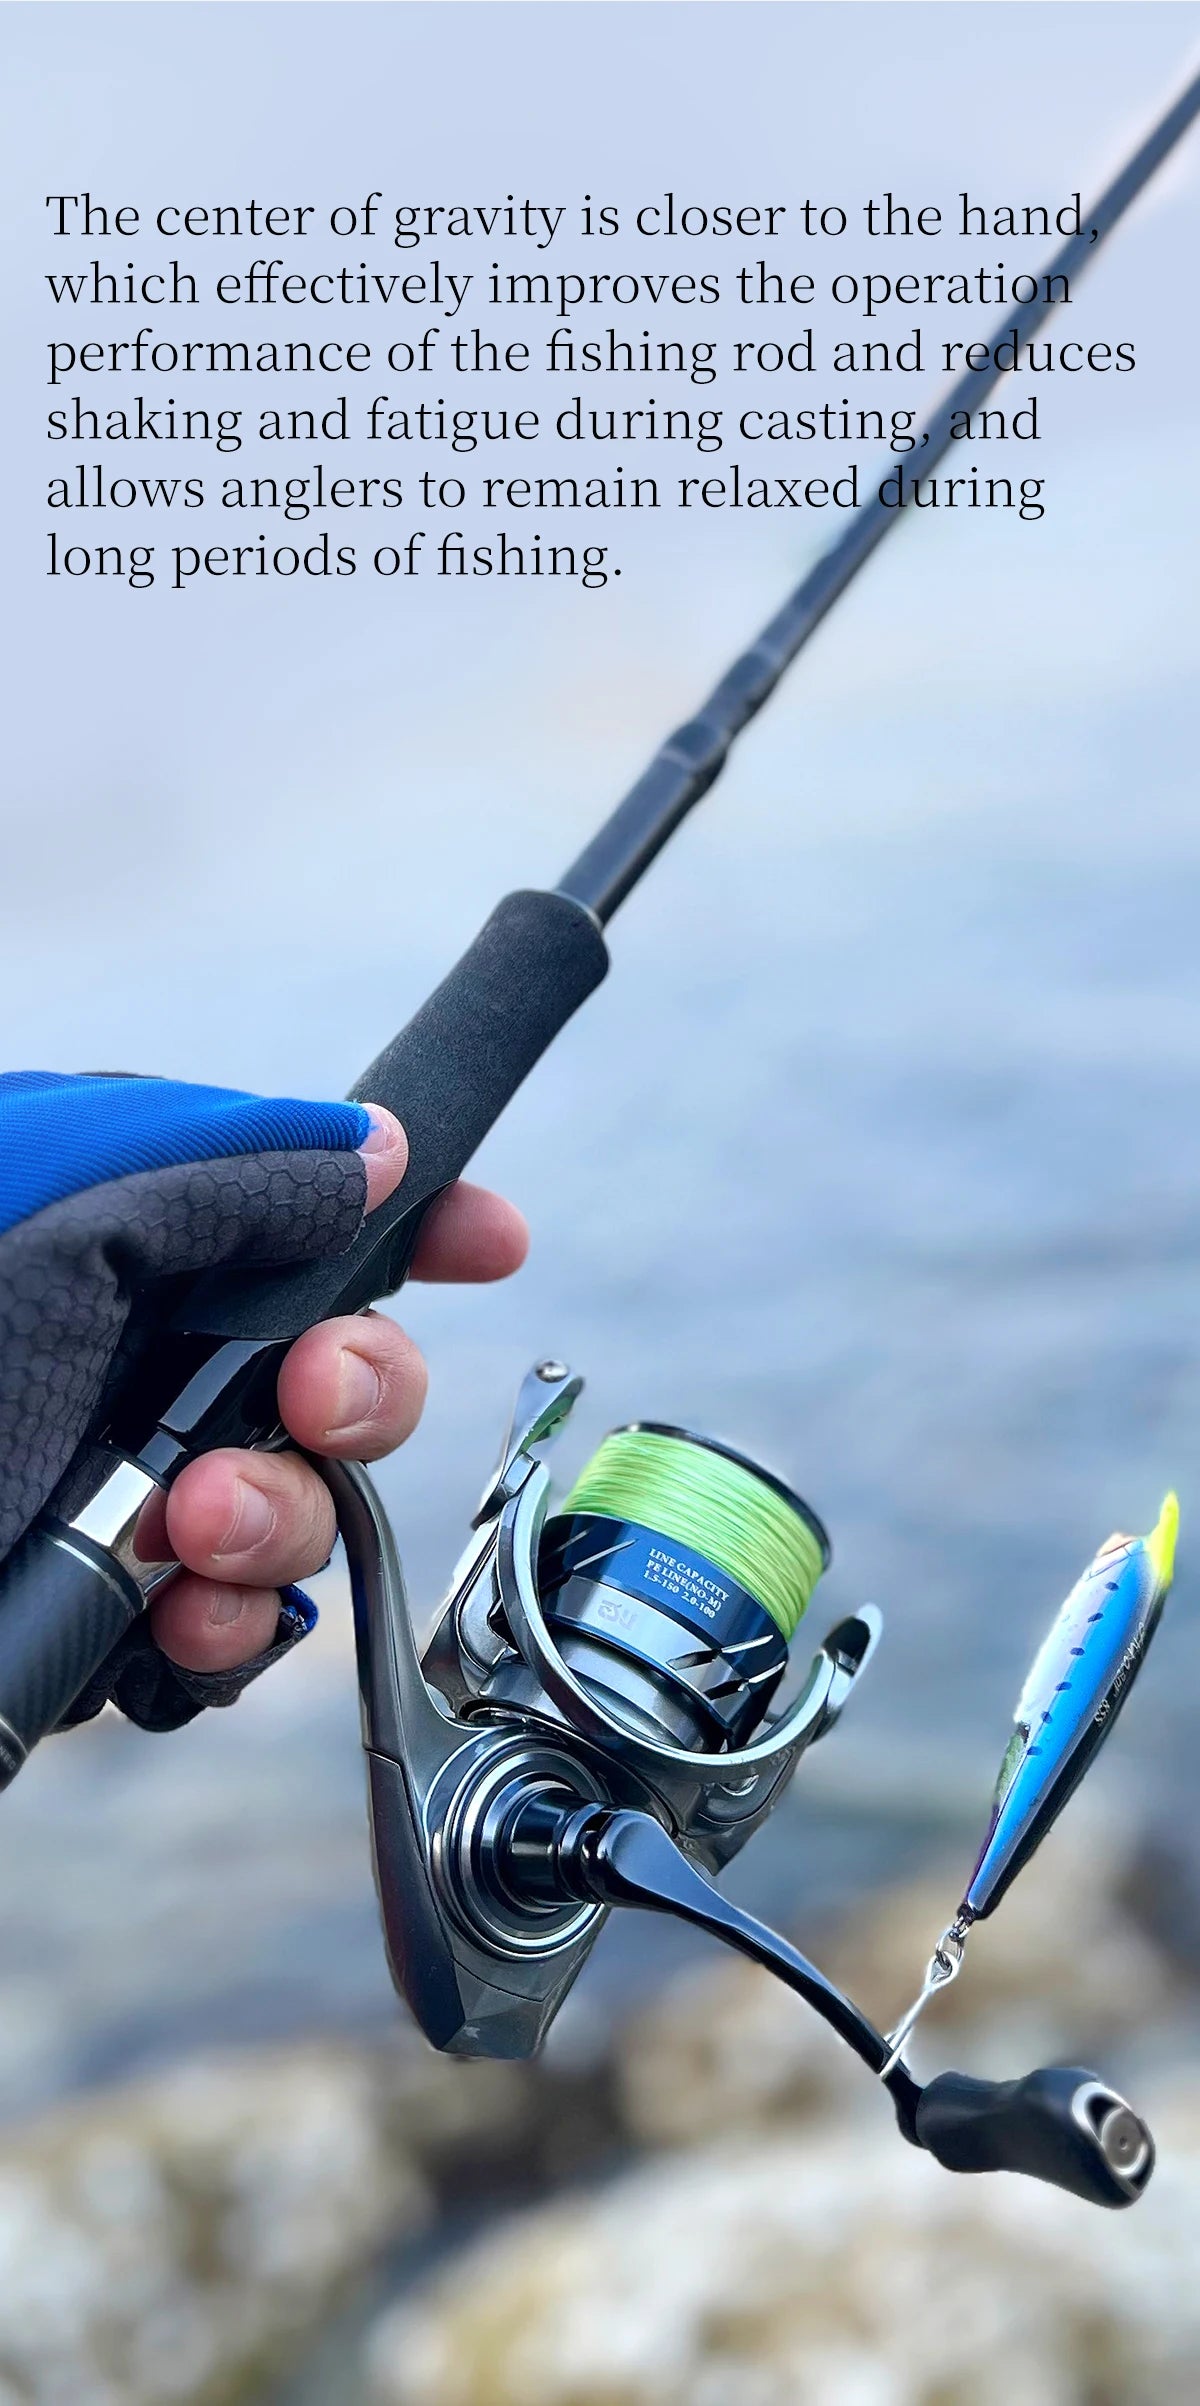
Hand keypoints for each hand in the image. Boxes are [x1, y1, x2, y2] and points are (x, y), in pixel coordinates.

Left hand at [142, 1106, 527, 1673]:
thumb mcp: (68, 1212)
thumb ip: (235, 1172)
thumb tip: (384, 1146)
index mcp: (123, 1234)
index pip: (307, 1209)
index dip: (420, 1224)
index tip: (495, 1245)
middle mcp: (132, 1358)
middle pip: (337, 1372)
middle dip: (362, 1394)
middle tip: (311, 1401)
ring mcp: (123, 1490)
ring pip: (301, 1512)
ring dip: (283, 1521)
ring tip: (197, 1527)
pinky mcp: (104, 1612)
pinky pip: (232, 1635)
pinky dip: (232, 1639)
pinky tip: (180, 1622)